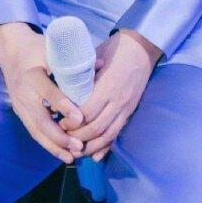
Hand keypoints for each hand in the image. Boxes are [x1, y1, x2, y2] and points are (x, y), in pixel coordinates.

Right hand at [0, 29, 86, 164]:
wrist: (11, 51)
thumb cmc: (37, 48)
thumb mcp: (54, 48)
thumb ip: (75, 59)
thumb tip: (102, 65)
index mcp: (32, 74)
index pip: (48, 92)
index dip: (63, 106)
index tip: (80, 118)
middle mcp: (23, 92)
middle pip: (39, 119)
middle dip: (59, 135)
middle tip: (79, 146)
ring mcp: (19, 105)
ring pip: (36, 130)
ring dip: (54, 146)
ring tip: (72, 157)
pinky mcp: (20, 113)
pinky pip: (34, 132)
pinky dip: (48, 144)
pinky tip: (63, 154)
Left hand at [64, 28, 162, 161]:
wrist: (142, 47)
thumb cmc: (115, 49)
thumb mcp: (95, 58)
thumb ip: (82, 76)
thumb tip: (62, 90)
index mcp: (107, 86)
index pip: (86, 112)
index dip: (71, 122)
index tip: (59, 122)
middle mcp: (118, 100)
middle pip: (95, 128)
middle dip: (77, 137)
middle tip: (63, 137)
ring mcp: (126, 107)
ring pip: (107, 135)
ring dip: (91, 146)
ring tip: (76, 151)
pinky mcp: (131, 111)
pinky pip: (118, 133)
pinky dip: (106, 146)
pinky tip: (95, 155)